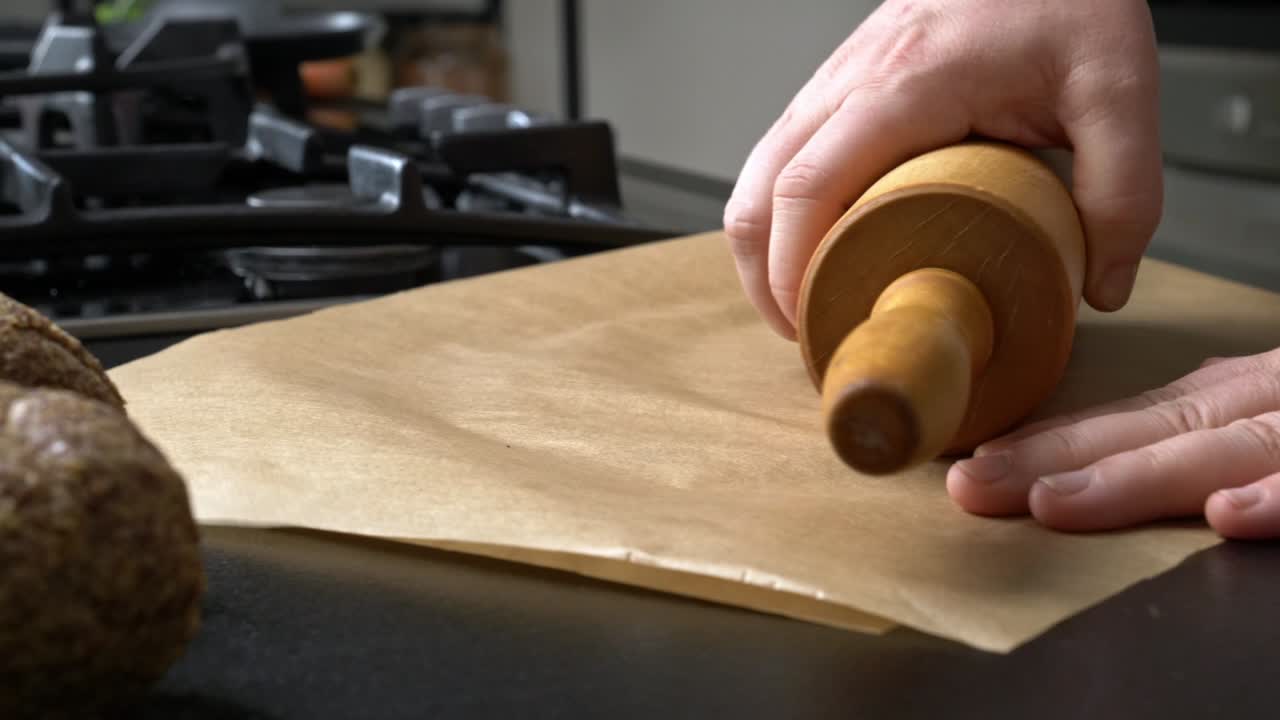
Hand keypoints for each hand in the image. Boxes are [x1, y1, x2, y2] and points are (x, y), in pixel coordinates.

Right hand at [723, 0, 1162, 339]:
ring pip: (760, 170)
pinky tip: (821, 241)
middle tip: (804, 332)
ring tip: (807, 299)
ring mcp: (837, 78)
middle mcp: (851, 79)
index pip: (809, 186)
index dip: (792, 269)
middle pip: (757, 189)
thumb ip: (1123, 192)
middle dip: (762, 274)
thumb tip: (1099, 286)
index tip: (813, 323)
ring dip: (765, 243)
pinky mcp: (841, 83)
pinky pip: (784, 152)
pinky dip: (782, 209)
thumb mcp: (1118, 87)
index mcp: (907, 84)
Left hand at [947, 349, 1279, 538]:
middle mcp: (1264, 402)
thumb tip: (1122, 438)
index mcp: (1237, 394)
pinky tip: (1224, 513)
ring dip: (1135, 477)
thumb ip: (1205, 420)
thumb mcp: (1267, 404)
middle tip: (975, 483)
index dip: (1051, 443)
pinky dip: (1277, 496)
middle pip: (1154, 430)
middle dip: (1056, 459)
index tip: (978, 464)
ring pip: (1224, 448)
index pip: (1130, 419)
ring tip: (1053, 501)